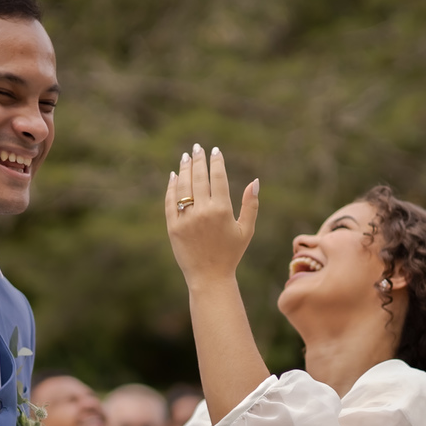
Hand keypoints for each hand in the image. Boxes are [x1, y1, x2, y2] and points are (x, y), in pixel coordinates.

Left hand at [165, 144, 258, 287]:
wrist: (209, 277)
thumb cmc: (231, 254)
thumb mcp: (246, 230)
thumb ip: (251, 205)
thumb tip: (255, 181)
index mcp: (222, 210)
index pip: (217, 177)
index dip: (216, 161)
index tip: (214, 150)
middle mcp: (203, 212)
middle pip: (199, 178)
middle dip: (198, 160)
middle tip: (198, 148)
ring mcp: (186, 219)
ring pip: (183, 186)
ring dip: (184, 169)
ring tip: (186, 157)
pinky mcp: (173, 227)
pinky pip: (170, 201)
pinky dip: (172, 187)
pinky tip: (174, 176)